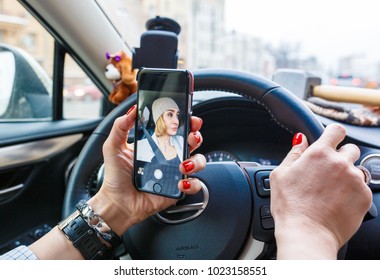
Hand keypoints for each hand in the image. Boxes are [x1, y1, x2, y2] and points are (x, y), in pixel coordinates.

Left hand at [88, 105, 205, 235]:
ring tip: (183, 165)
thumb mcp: (113, 147)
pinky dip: (191, 183)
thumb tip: (132, 110)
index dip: (185, 121)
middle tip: (191, 136)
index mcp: (156, 144)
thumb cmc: (115, 177)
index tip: (188, 116)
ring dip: (196, 160)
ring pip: (198, 161)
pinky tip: (180, 183)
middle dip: (196, 136)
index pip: (176, 128)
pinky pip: (194, 184)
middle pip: (192, 142)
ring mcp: (175, 172)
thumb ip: (120, 126)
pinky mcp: (178, 189)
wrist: (117, 203)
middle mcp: (169, 156)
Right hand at [270, 123, 371, 258]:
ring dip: (347, 176)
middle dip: (340, 157)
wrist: (307, 234)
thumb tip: (301, 140)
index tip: (331, 141)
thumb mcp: (280, 175)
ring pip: (357, 170)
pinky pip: (363, 188)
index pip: (336, 130)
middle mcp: (340, 163)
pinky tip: (337, 203)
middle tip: (327, 173)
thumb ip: (293, 153)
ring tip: (331, 192)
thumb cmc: (290, 206)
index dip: (333, 134)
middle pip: (350, 149)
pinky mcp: (365, 196)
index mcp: (319, 154)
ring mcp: (355, 180)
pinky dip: (353, 193)